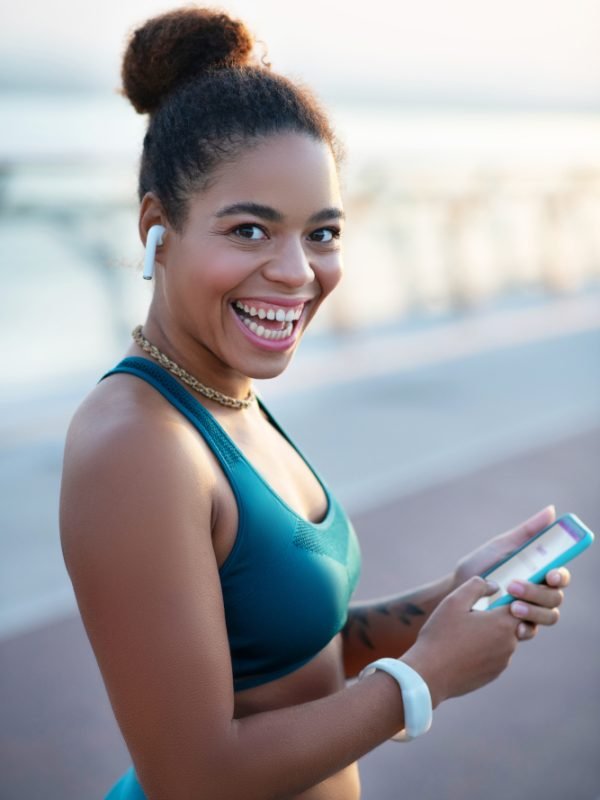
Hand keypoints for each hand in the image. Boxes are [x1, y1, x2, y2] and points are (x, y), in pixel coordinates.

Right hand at [403, 576, 521, 707]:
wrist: (429, 675)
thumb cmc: (441, 635)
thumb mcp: (454, 601)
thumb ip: (477, 586)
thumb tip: (494, 586)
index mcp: (503, 624)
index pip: (522, 606)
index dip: (512, 598)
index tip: (496, 596)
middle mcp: (509, 644)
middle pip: (516, 624)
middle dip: (503, 616)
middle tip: (480, 612)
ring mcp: (502, 662)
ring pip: (505, 640)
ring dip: (493, 633)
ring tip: (467, 631)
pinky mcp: (493, 675)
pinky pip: (496, 656)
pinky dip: (486, 649)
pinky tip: (464, 648)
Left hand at [453, 505, 570, 640]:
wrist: (457, 591)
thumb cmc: (480, 565)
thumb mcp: (500, 546)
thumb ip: (527, 532)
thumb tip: (551, 511)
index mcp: (538, 571)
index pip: (560, 575)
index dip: (560, 575)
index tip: (550, 574)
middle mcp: (539, 592)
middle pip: (556, 596)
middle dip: (537, 592)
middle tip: (513, 586)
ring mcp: (531, 611)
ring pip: (549, 615)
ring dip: (533, 611)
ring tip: (511, 606)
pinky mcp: (520, 628)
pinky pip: (532, 631)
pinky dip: (525, 629)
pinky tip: (514, 627)